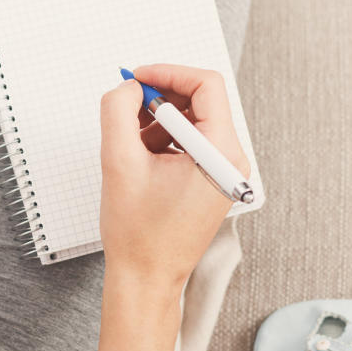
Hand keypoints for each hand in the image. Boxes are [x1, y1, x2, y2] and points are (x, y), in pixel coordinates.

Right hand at [99, 64, 250, 288]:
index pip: (206, 86)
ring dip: (159, 122)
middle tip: (127, 107)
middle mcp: (233, 161)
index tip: (136, 79)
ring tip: (131, 145)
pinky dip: (165, 140)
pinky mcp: (215, 180)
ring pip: (194, 121)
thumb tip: (129, 86)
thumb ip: (118, 110)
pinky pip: (193, 143)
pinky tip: (142, 159)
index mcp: (221, 153)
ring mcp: (227, 172)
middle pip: (201, 101)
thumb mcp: (118, 161)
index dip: (168, 73)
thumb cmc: (138, 233)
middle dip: (160, 99)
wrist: (147, 278)